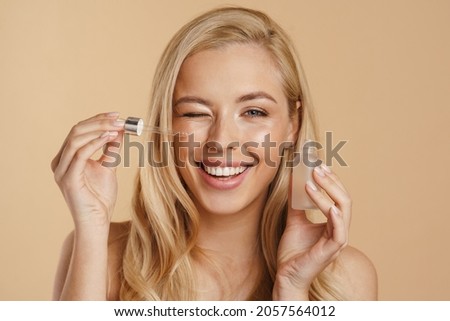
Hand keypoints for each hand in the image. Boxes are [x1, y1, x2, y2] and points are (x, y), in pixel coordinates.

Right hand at [51, 112, 124, 228]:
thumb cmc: (100, 198)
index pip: (79, 130)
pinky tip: (110, 138)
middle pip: (77, 131)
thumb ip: (111, 149)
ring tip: (117, 127)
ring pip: (76, 139)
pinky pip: (80, 154)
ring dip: (99, 129)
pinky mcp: (68, 179)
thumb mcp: (108, 167)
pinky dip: (95, 142)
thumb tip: (119, 130)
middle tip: (119, 120)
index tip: (117, 115)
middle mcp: (60, 162)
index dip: (97, 120)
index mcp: (66, 157)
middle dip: (99, 122)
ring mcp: (62, 170)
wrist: (97, 221)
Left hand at [273, 164, 350, 299]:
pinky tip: (330, 207)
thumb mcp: (294, 222)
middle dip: (331, 182)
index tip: (319, 165)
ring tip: (313, 180)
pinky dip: (336, 218)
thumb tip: (292, 182)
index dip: (331, 181)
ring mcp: (336, 241)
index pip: (339, 197)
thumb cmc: (293, 252)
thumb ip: (295, 204)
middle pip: (344, 200)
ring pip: (342, 211)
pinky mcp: (330, 251)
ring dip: (329, 193)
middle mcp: (339, 231)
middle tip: (317, 168)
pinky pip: (339, 233)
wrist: (286, 275)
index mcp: (333, 224)